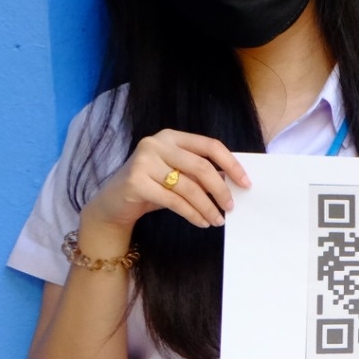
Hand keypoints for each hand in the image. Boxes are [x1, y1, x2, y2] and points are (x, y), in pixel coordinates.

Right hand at [85, 130, 251, 231]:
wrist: (112, 203)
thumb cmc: (152, 187)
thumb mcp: (178, 175)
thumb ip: (200, 173)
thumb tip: (235, 182)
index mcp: (172, 137)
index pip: (210, 145)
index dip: (231, 164)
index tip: (246, 183)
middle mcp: (156, 143)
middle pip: (201, 167)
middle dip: (221, 190)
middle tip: (231, 207)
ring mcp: (143, 161)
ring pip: (188, 187)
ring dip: (208, 207)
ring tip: (217, 220)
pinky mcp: (135, 181)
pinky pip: (174, 201)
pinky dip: (192, 213)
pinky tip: (201, 222)